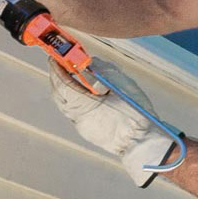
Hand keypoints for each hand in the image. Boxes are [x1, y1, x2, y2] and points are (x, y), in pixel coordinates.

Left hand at [47, 58, 175, 186]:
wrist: (141, 141)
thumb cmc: (135, 112)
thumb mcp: (123, 85)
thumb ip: (104, 71)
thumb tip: (90, 62)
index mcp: (86, 105)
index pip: (63, 84)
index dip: (57, 69)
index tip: (55, 57)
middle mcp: (78, 117)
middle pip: (59, 94)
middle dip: (57, 77)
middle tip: (60, 63)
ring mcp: (81, 125)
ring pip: (64, 104)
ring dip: (64, 88)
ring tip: (68, 75)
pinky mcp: (86, 130)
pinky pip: (72, 111)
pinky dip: (71, 98)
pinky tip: (79, 92)